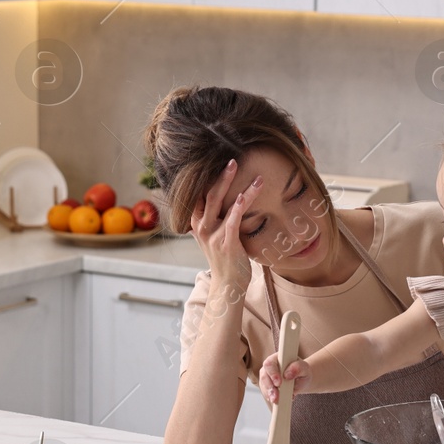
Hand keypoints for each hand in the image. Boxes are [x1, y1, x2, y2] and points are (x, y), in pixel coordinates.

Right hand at [190, 159, 261, 298]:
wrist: (228, 284)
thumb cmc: (226, 259)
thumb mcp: (215, 237)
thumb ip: (215, 220)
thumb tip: (226, 202)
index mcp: (198, 224)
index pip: (198, 196)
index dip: (206, 179)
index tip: (216, 162)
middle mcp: (202, 227)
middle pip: (208, 194)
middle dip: (220, 176)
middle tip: (232, 159)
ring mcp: (213, 235)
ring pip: (220, 203)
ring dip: (234, 185)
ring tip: (245, 171)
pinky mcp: (226, 243)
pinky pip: (232, 220)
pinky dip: (239, 206)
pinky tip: (245, 195)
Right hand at [258, 358, 309, 404]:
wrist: (301, 379)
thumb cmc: (302, 371)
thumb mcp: (304, 368)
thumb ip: (297, 368)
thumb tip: (288, 374)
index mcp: (277, 358)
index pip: (270, 364)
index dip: (272, 373)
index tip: (279, 383)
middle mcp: (269, 367)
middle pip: (264, 376)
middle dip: (269, 387)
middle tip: (276, 396)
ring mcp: (267, 377)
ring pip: (263, 386)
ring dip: (269, 394)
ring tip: (276, 400)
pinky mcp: (267, 387)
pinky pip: (266, 393)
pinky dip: (272, 397)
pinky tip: (278, 400)